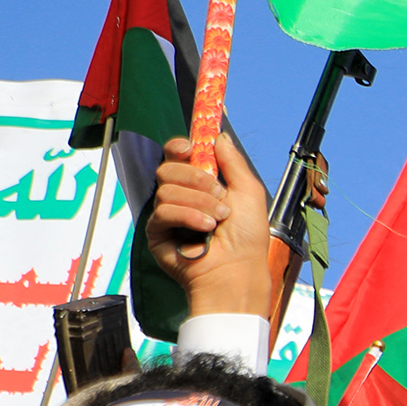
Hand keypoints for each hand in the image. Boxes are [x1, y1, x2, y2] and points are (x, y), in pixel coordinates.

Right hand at [148, 132, 275, 320]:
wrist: (238, 269)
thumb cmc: (247, 237)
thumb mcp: (249, 192)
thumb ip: (233, 162)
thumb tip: (219, 136)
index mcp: (200, 185)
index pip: (177, 157)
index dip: (178, 147)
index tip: (190, 147)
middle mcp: (180, 197)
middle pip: (167, 168)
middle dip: (195, 177)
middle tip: (219, 193)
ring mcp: (167, 215)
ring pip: (166, 189)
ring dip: (199, 202)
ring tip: (218, 219)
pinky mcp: (157, 233)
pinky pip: (163, 212)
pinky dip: (188, 216)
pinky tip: (205, 228)